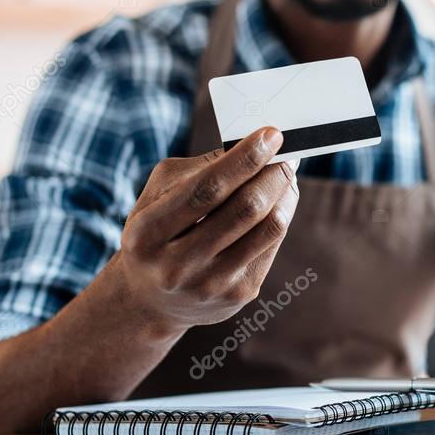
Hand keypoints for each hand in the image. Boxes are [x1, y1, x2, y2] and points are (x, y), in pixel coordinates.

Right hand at [107, 127, 298, 332]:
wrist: (150, 300)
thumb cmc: (157, 232)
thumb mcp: (156, 197)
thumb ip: (198, 170)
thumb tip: (253, 149)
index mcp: (147, 234)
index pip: (207, 190)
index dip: (244, 159)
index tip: (272, 135)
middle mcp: (177, 266)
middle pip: (244, 209)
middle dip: (273, 174)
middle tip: (287, 153)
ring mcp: (210, 285)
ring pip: (268, 228)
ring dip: (285, 194)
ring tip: (285, 175)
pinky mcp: (237, 295)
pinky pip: (272, 245)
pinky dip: (282, 215)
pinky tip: (279, 202)